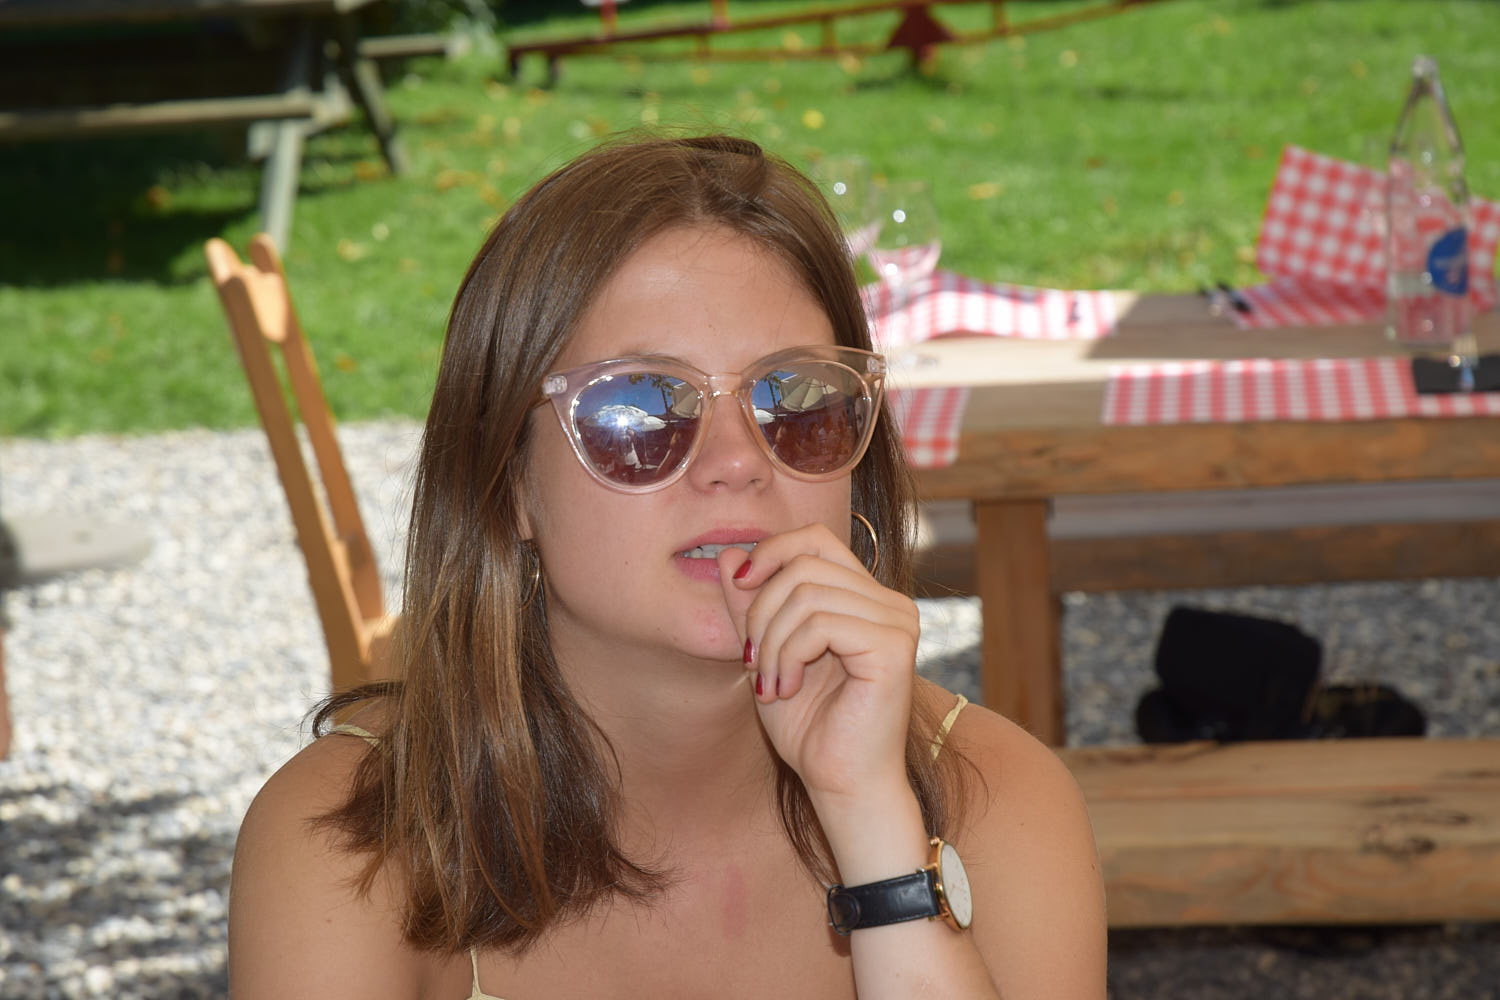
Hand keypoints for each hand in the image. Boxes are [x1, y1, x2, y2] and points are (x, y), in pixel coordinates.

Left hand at [716, 523, 919, 804]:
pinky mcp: (893, 646)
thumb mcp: (766, 653)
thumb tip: (729, 554)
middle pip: (804, 564)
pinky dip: (789, 654)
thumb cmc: (810, 727)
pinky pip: (821, 623)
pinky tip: (787, 687)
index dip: (771, 552)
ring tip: (770, 682)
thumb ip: (751, 605)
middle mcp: (889, 603)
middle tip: (753, 661)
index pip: (815, 540)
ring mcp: (897, 621)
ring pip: (807, 593)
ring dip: (771, 640)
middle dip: (761, 610)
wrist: (840, 783)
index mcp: (866, 598)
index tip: (739, 587)